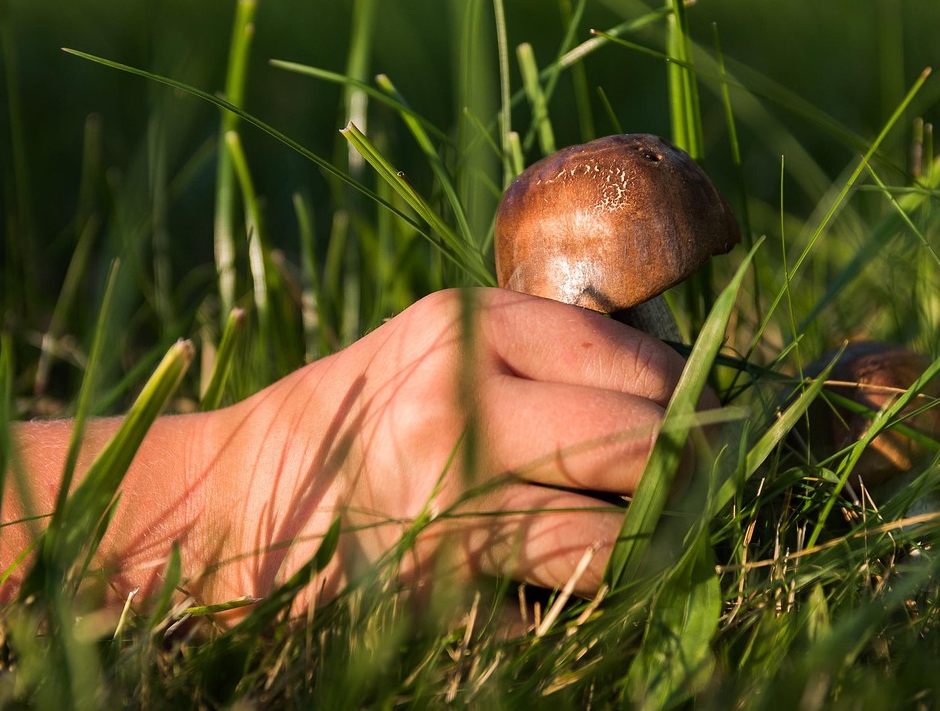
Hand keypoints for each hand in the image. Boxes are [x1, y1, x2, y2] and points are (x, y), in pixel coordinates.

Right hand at [199, 288, 711, 607]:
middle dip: (692, 472)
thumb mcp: (442, 347)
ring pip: (614, 542)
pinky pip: (556, 609)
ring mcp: (449, 510)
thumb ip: (546, 354)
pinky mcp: (436, 598)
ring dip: (649, 548)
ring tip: (652, 539)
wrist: (233, 503)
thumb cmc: (360, 415)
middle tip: (706, 484)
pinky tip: (570, 583)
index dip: (690, 399)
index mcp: (471, 330)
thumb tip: (679, 387)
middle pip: (641, 445)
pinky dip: (580, 603)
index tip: (703, 422)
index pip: (636, 364)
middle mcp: (462, 410)